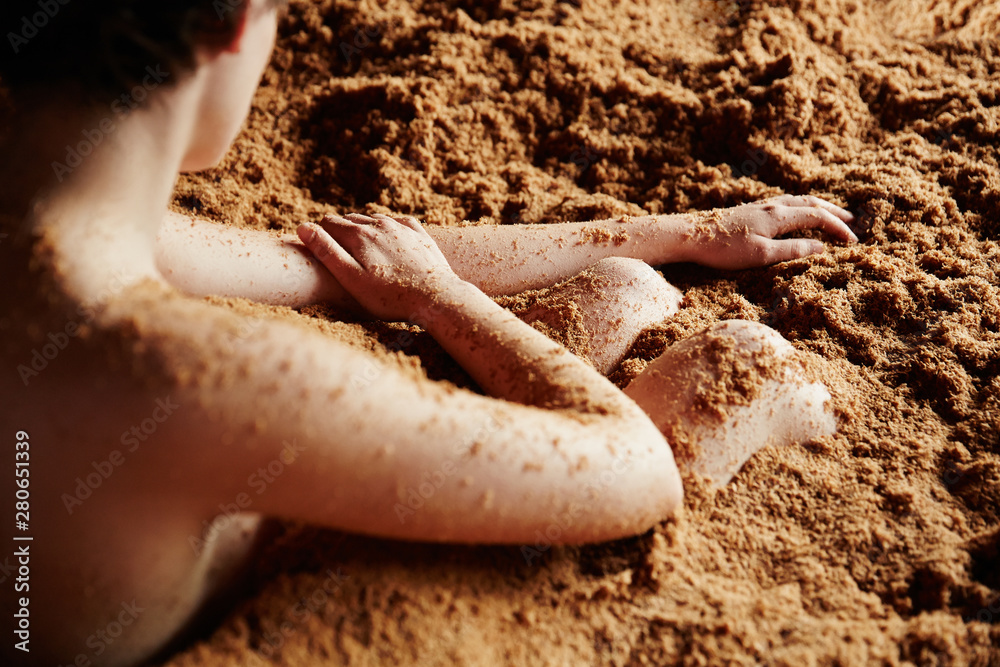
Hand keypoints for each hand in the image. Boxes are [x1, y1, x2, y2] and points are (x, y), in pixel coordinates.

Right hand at [297, 213, 461, 320]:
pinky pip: (398, 222)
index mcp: (360, 235)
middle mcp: (381, 224)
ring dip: (363, 228)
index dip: (320, 233)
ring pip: (374, 219)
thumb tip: (303, 227)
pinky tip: (387, 236)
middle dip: (340, 230)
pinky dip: (387, 227)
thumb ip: (327, 252)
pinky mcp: (419, 234)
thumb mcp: (351, 278)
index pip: (330, 223)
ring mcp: (402, 228)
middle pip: (351, 219)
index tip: (318, 247)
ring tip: (359, 246)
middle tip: (336, 249)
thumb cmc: (390, 296)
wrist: (437, 298)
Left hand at [680, 195, 857, 269]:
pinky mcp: (751, 210)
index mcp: (779, 215)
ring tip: (831, 215)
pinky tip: (797, 215)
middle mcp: (773, 205)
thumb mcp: (761, 255)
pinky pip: (786, 203)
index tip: (853, 241)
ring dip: (818, 207)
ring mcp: (761, 206)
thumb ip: (792, 250)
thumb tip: (820, 248)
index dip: (838, 228)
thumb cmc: (724, 249)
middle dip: (834, 212)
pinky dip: (802, 207)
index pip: (818, 217)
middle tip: (852, 221)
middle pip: (811, 203)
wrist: (691, 235)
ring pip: (798, 201)